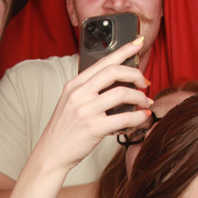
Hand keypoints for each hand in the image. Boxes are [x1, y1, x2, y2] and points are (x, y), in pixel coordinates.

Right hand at [38, 40, 151, 173]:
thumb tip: (117, 86)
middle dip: (136, 74)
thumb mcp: (73, 104)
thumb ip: (90, 92)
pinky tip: (142, 118)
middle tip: (146, 83)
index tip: (138, 43)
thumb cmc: (66, 131)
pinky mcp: (93, 128)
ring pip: (122, 93)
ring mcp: (85, 110)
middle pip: (114, 71)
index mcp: (75, 84)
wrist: (51, 154)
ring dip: (140, 97)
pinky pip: (124, 118)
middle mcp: (79, 93)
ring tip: (146, 103)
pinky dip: (138, 117)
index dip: (124, 50)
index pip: (103, 61)